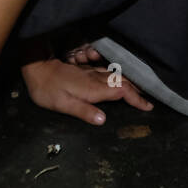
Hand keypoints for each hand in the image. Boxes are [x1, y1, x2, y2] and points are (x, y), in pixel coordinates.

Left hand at [21, 57, 152, 124]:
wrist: (37, 67)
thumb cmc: (47, 89)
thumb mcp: (62, 104)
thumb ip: (84, 111)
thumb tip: (103, 120)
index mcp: (93, 88)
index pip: (121, 92)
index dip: (136, 99)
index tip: (148, 107)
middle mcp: (96, 79)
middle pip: (123, 83)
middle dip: (138, 91)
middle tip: (150, 101)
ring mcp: (91, 73)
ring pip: (117, 76)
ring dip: (131, 83)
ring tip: (141, 92)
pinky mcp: (86, 70)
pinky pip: (109, 72)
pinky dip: (119, 78)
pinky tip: (120, 80)